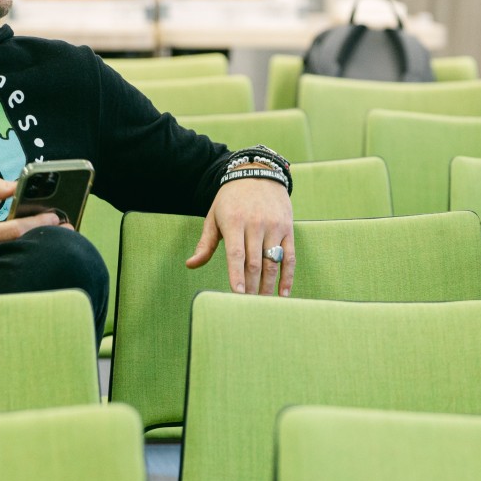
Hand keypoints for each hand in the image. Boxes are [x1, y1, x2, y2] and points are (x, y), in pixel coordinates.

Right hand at [0, 177, 62, 282]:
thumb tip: (16, 184)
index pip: (14, 230)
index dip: (37, 223)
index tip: (54, 216)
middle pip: (25, 250)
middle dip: (48, 238)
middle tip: (66, 228)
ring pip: (28, 265)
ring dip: (48, 252)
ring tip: (64, 240)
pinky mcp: (1, 285)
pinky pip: (26, 275)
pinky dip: (42, 265)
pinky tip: (52, 255)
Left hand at [189, 177, 294, 295]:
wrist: (258, 173)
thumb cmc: (231, 200)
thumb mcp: (214, 216)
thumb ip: (205, 243)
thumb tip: (191, 265)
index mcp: (234, 222)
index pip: (236, 254)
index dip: (237, 275)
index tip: (237, 295)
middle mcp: (256, 224)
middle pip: (255, 262)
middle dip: (252, 286)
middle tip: (248, 307)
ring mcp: (274, 226)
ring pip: (272, 262)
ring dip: (268, 285)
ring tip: (263, 304)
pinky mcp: (288, 228)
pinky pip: (290, 256)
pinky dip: (287, 276)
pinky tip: (283, 293)